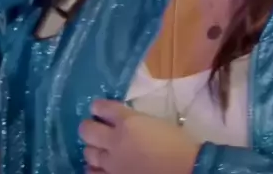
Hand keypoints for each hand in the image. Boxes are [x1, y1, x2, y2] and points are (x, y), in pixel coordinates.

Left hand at [79, 100, 199, 173]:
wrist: (185, 170)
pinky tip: (98, 167)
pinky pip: (92, 173)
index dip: (98, 107)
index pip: (102, 108)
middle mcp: (114, 141)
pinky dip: (93, 168)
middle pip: (87, 130)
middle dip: (88, 126)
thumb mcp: (155, 122)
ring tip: (97, 147)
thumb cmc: (176, 143)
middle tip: (93, 127)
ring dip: (92, 148)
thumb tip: (123, 121)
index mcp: (128, 122)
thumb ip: (135, 120)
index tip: (98, 108)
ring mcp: (112, 164)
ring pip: (88, 152)